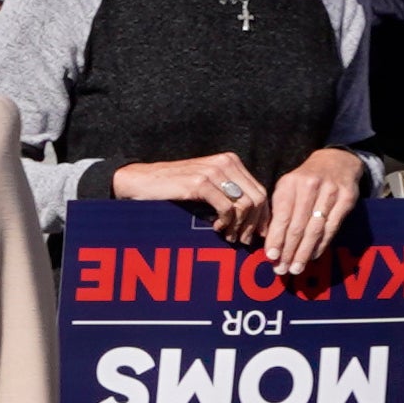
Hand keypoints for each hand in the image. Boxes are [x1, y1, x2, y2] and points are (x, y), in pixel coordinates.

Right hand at [110, 152, 267, 243]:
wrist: (141, 181)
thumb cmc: (173, 188)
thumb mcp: (206, 187)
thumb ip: (228, 195)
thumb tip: (252, 220)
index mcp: (230, 161)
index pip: (260, 190)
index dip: (262, 216)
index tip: (257, 235)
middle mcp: (226, 162)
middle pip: (257, 198)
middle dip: (254, 224)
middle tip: (243, 240)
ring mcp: (213, 171)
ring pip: (245, 204)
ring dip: (240, 226)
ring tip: (229, 237)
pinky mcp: (200, 183)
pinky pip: (227, 208)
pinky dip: (226, 223)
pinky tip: (216, 229)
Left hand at [263, 148, 367, 276]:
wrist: (336, 160)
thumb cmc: (305, 180)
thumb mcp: (287, 187)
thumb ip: (278, 211)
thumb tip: (270, 242)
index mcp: (290, 184)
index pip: (282, 217)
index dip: (276, 238)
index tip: (271, 257)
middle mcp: (310, 186)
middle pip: (298, 226)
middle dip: (289, 250)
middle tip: (282, 269)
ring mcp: (331, 192)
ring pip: (315, 229)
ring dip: (304, 252)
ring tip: (296, 268)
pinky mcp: (347, 199)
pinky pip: (332, 227)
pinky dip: (321, 244)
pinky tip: (312, 256)